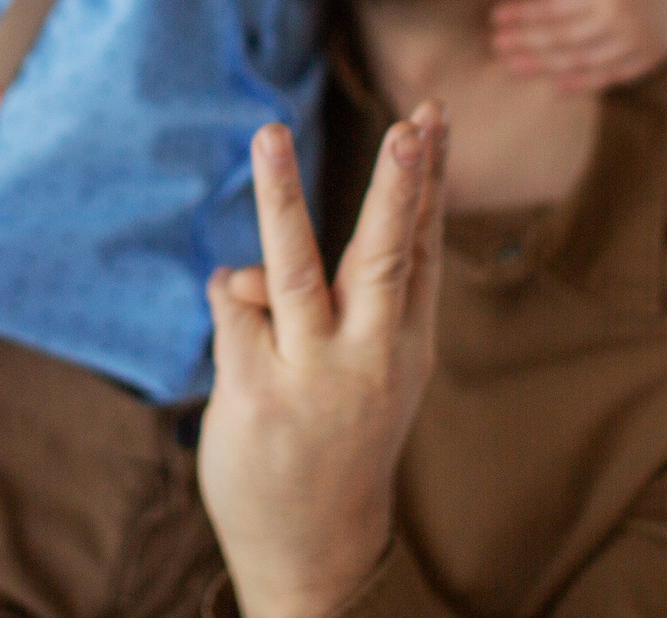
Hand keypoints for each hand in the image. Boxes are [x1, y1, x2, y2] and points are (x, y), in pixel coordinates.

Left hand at [199, 104, 447, 617]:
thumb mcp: (373, 373)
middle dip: (397, 187)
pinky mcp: (256, 392)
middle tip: (408, 127)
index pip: (422, 244)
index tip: (434, 116)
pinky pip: (232, 302)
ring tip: (271, 131)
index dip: (429, 179)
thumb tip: (250, 268)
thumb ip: (338, 306)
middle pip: (385, 253)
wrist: (316, 551)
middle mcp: (368, 354)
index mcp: (406, 341)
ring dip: (282, 195)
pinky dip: (233, 295)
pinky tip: (245, 332)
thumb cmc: (340, 438)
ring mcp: (311, 373)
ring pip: (293, 266)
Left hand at [489, 0, 666, 92]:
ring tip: (514, 67)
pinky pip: (613, 75)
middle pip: (562, 39)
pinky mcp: (653, 54)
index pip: (552, 7)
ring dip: (544, 67)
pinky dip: (583, 83)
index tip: (494, 17)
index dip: (520, 14)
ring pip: (584, 62)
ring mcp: (641, 40)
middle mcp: (626, 18)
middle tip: (496, 46)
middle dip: (525, 43)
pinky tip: (555, 86)